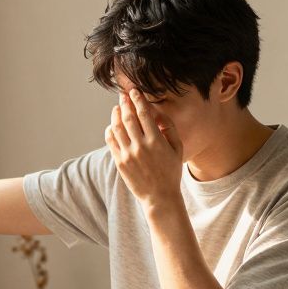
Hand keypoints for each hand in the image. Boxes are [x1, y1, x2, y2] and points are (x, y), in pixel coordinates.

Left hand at [105, 89, 183, 207]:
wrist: (159, 196)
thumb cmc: (171, 171)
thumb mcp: (177, 148)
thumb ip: (169, 128)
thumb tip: (157, 113)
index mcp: (156, 141)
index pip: (144, 114)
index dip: (137, 100)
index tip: (134, 91)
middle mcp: (140, 146)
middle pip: (128, 118)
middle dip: (125, 103)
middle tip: (122, 95)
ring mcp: (128, 155)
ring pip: (117, 128)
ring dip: (115, 115)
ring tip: (117, 108)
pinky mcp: (120, 162)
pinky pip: (111, 142)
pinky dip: (110, 130)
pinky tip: (112, 125)